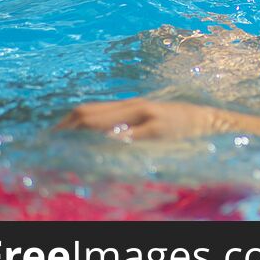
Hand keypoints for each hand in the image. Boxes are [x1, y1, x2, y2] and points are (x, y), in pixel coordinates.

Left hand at [56, 98, 225, 140]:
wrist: (214, 122)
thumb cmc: (183, 128)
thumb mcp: (152, 122)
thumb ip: (128, 126)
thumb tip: (100, 139)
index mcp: (130, 106)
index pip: (87, 110)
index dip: (64, 124)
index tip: (47, 139)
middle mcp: (133, 108)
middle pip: (87, 114)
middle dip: (63, 130)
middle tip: (45, 148)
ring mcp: (145, 117)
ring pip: (101, 123)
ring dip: (78, 137)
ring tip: (60, 151)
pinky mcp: (157, 129)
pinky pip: (126, 137)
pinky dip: (108, 143)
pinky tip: (96, 153)